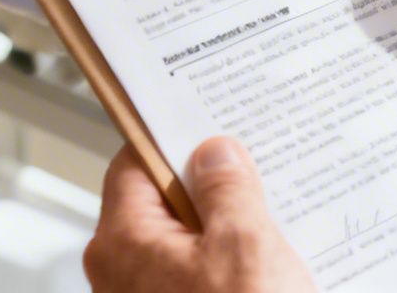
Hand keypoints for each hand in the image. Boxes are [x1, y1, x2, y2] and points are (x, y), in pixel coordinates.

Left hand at [86, 138, 316, 292]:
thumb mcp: (245, 246)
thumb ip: (227, 188)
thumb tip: (214, 153)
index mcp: (122, 241)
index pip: (134, 162)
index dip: (173, 136)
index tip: (208, 119)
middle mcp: (121, 273)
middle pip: (161, 202)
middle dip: (211, 184)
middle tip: (257, 166)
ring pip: (183, 243)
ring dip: (227, 228)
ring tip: (275, 216)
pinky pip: (195, 279)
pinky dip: (228, 266)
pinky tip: (269, 263)